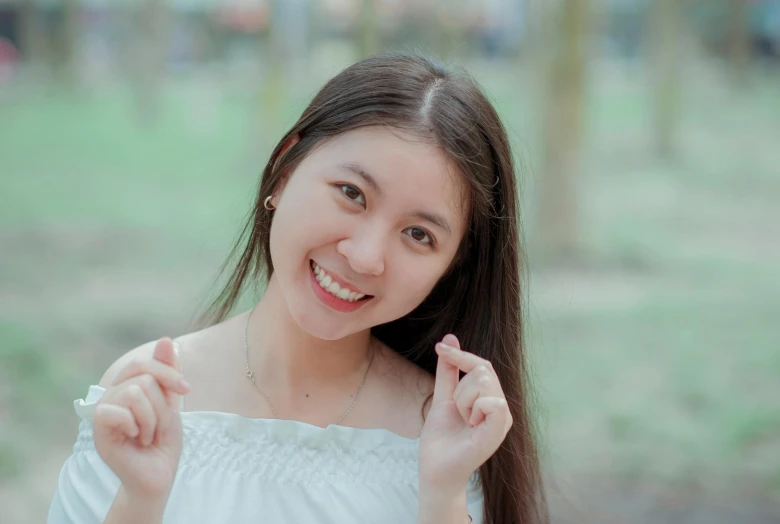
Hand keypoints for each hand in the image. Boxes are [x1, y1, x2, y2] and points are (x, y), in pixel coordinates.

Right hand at [93, 338, 189, 498]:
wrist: (158, 474)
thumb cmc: (163, 441)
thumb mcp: (170, 401)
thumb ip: (167, 372)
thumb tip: (165, 339)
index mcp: (126, 386)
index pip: (142, 362)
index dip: (167, 371)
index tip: (186, 389)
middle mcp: (111, 395)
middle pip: (143, 377)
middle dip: (162, 403)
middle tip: (160, 425)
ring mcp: (103, 411)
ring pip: (136, 392)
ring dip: (153, 418)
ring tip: (149, 435)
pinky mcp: (99, 429)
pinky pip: (119, 411)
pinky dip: (137, 426)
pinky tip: (136, 439)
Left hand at [418, 334, 511, 489]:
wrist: (435, 468)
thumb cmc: (440, 438)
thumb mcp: (443, 396)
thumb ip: (448, 371)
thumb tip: (449, 339)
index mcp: (490, 399)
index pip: (482, 365)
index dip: (461, 355)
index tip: (440, 347)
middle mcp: (500, 407)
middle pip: (482, 370)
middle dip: (460, 389)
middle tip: (458, 414)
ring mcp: (502, 419)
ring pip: (484, 382)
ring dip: (463, 400)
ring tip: (464, 422)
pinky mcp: (499, 431)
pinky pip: (494, 402)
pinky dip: (475, 408)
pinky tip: (471, 426)